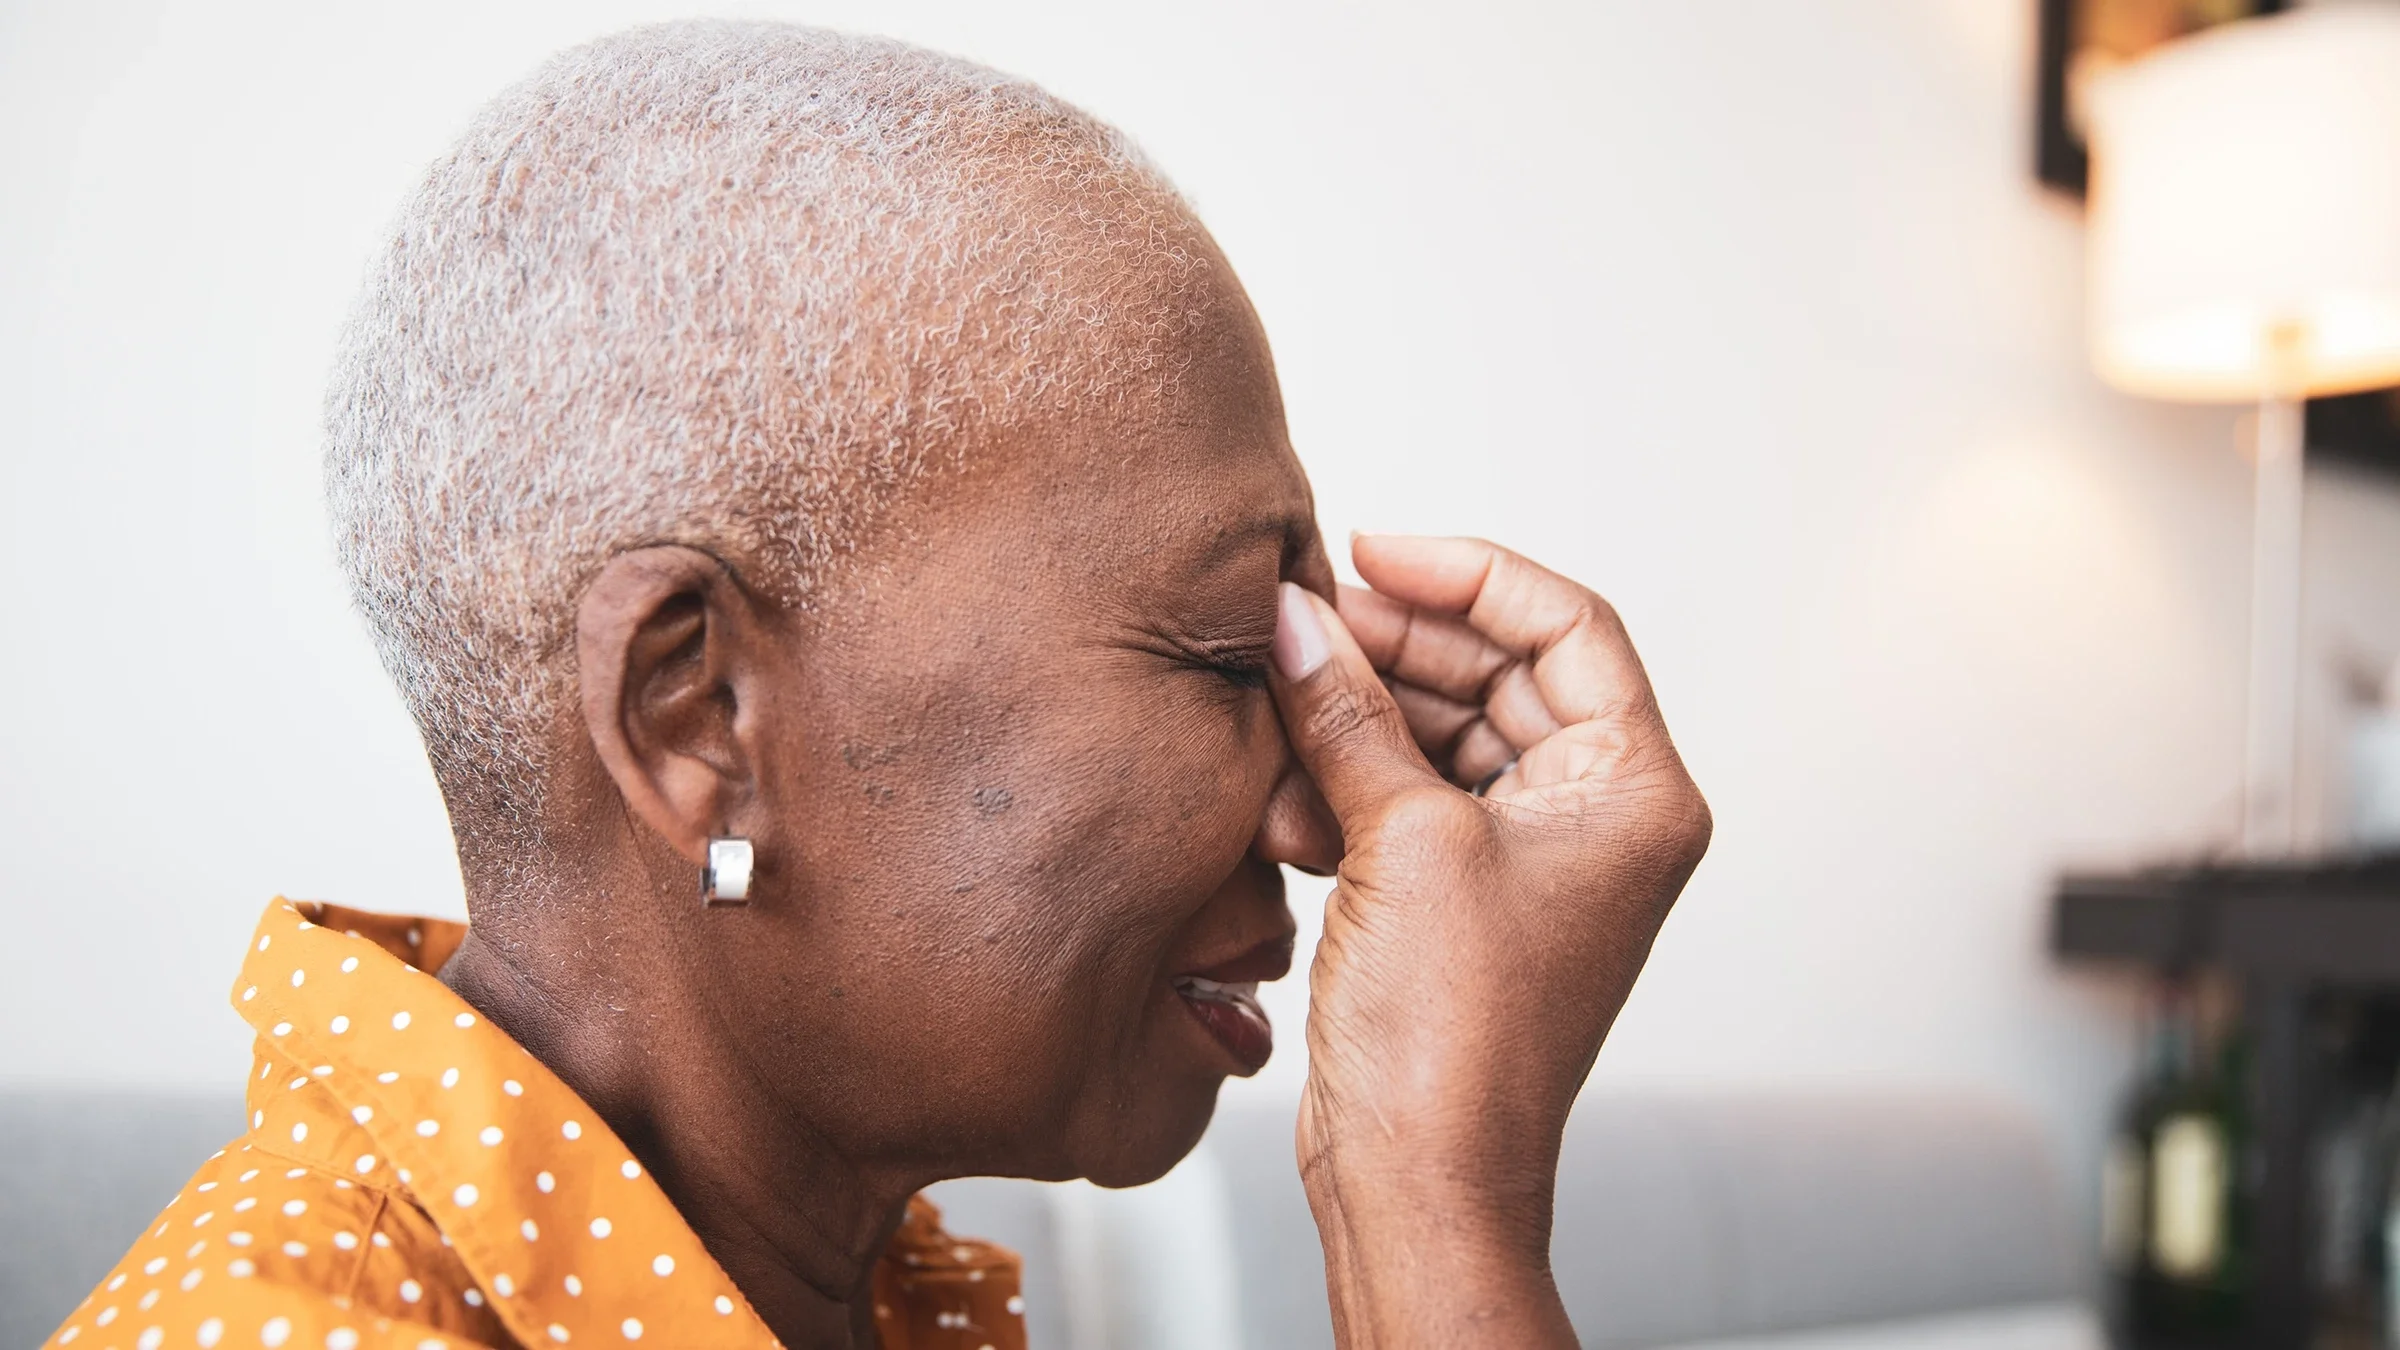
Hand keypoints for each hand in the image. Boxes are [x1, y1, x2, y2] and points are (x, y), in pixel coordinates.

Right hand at [1270, 534, 1710, 1347]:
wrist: (1420, 1177)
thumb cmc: (1455, 1043)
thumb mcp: (1400, 843)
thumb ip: (1349, 715)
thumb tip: (1300, 619)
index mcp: (1634, 792)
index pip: (1567, 626)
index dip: (1466, 575)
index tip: (1371, 553)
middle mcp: (1597, 819)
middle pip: (1500, 673)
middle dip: (1398, 647)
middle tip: (1307, 621)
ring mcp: (1530, 860)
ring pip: (1444, 735)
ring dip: (1359, 723)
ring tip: (1284, 710)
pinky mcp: (1463, 898)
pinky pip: (1409, 798)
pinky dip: (1348, 785)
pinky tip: (1288, 796)